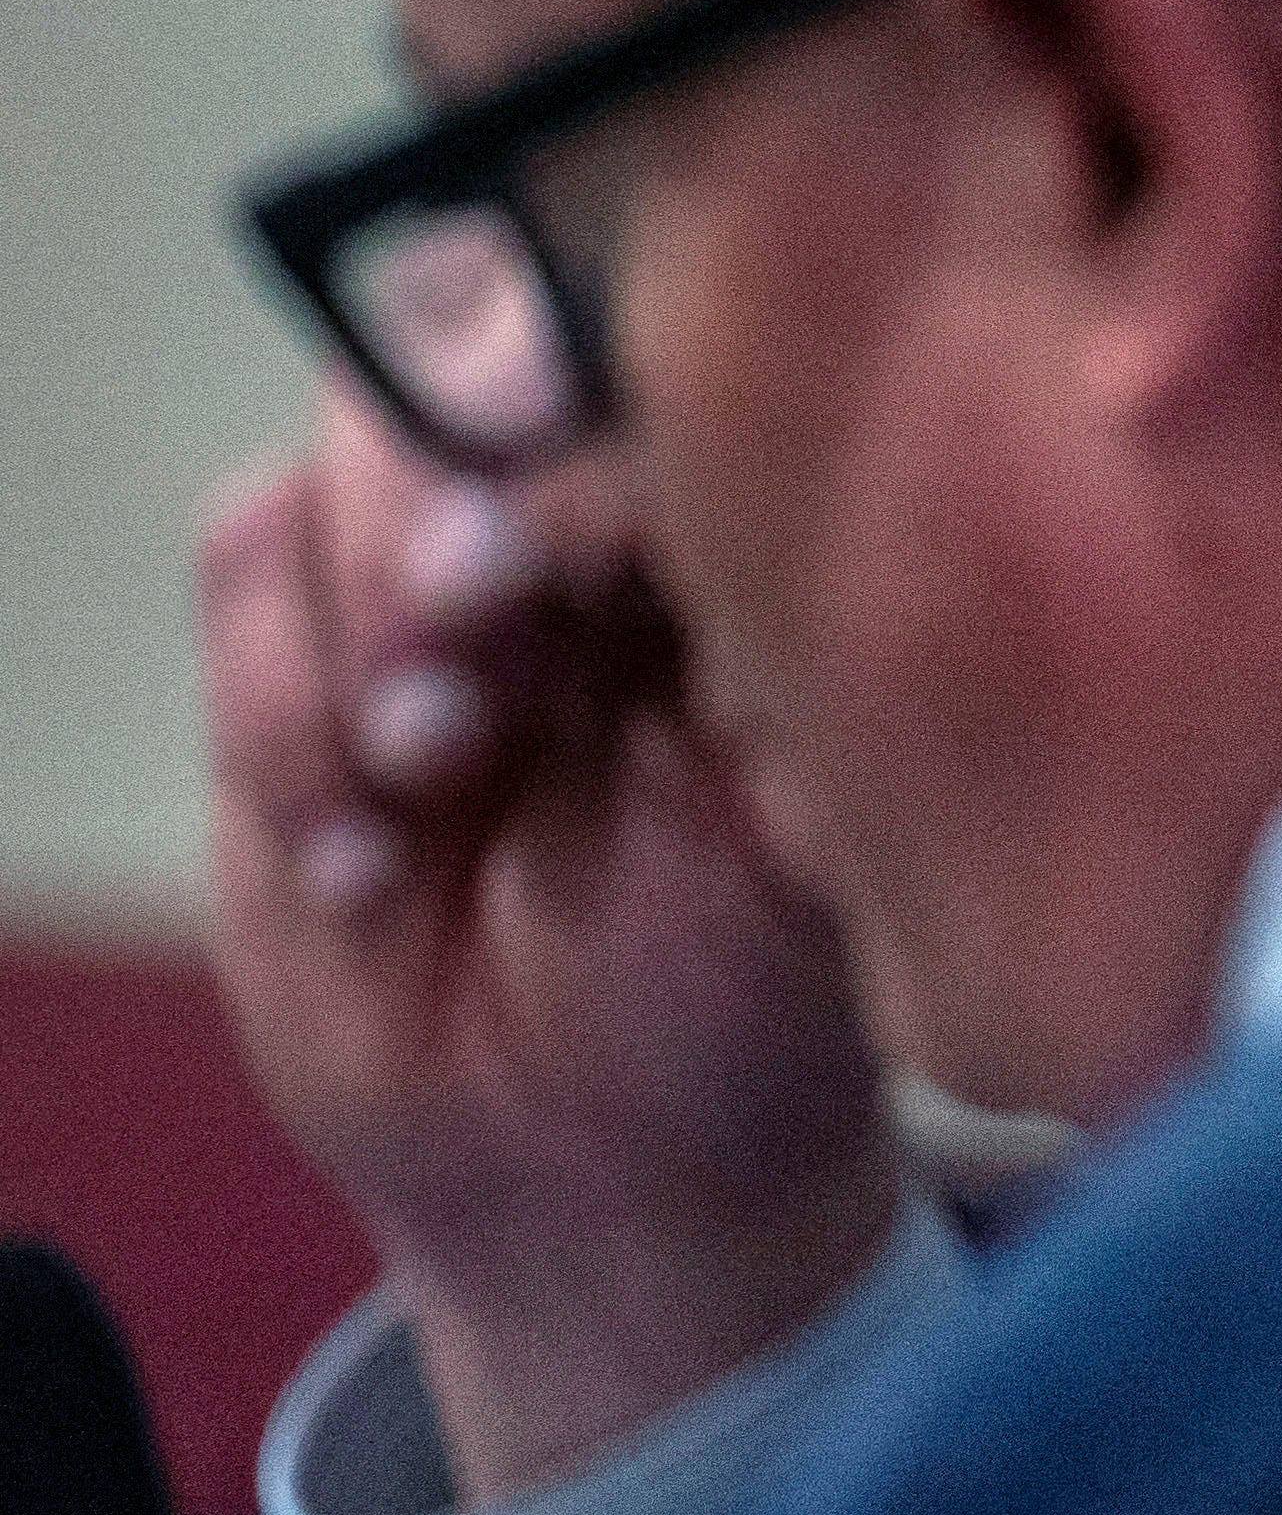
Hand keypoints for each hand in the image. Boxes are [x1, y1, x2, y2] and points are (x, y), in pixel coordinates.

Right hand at [197, 399, 900, 1505]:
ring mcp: (437, 573)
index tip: (561, 497)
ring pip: (336, 457)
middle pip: (471, 346)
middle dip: (443, 493)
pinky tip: (362, 858)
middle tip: (467, 624)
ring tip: (430, 776)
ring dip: (355, 623)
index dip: (585, 397)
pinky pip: (239, 567)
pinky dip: (277, 713)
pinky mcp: (299, 656)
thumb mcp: (809, 833)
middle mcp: (600, 513)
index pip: (663, 347)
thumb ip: (774, 653)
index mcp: (756, 522)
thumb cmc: (744, 996)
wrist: (590, 1169)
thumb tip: (716, 499)